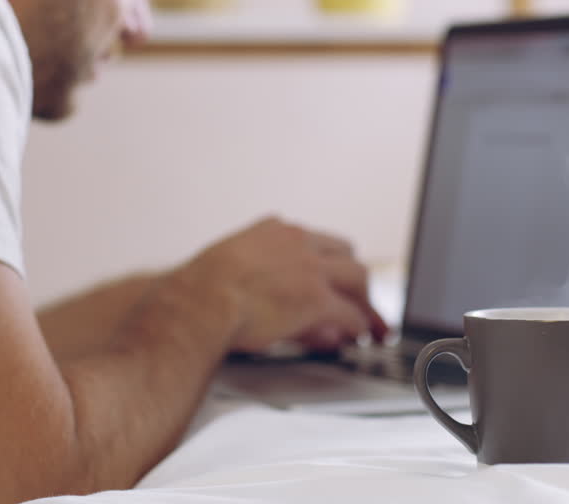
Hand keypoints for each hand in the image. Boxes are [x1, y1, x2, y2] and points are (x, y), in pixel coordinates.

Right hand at [179, 217, 389, 352]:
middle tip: (360, 299)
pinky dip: (358, 326)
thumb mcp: (229, 271)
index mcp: (273, 230)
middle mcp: (297, 241)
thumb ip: (259, 279)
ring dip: (365, 301)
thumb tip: (276, 294)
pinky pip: (350, 313)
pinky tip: (359, 338)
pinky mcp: (317, 298)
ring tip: (370, 322)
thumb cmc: (198, 293)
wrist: (197, 304)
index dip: (327, 263)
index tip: (330, 277)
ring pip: (357, 277)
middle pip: (344, 253)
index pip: (314, 241)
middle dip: (354, 278)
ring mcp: (310, 268)